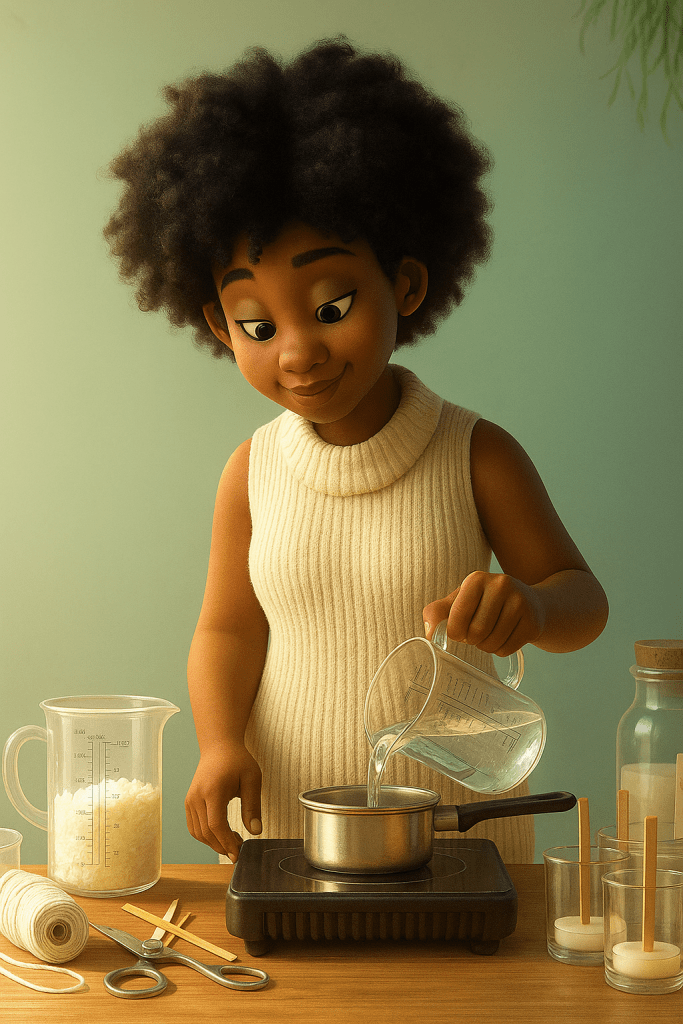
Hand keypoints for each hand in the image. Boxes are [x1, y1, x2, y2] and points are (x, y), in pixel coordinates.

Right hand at [185, 742, 261, 861]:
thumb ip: (253, 806)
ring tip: (232, 842)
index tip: (238, 854)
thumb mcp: (252, 779)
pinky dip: (205, 836)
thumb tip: (256, 831)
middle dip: (222, 846)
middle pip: (205, 832)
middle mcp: (197, 797)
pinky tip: (220, 835)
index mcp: (213, 790)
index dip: (226, 842)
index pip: (216, 825)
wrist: (219, 746)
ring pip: (197, 832)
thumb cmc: (237, 760)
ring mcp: (190, 800)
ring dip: (213, 843)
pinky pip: (194, 826)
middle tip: (238, 851)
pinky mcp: (189, 802)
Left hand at [423, 571, 545, 656]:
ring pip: (491, 643)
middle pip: (476, 632)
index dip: (455, 632)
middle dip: (472, 640)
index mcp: (476, 579)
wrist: (531, 603)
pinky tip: (505, 636)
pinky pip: (507, 649)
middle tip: (476, 633)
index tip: (459, 630)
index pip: (457, 618)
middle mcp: (500, 585)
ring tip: (490, 634)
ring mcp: (520, 602)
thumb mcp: (460, 600)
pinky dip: (501, 650)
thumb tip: (429, 633)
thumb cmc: (486, 603)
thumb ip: (437, 612)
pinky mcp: (533, 622)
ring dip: (486, 646)